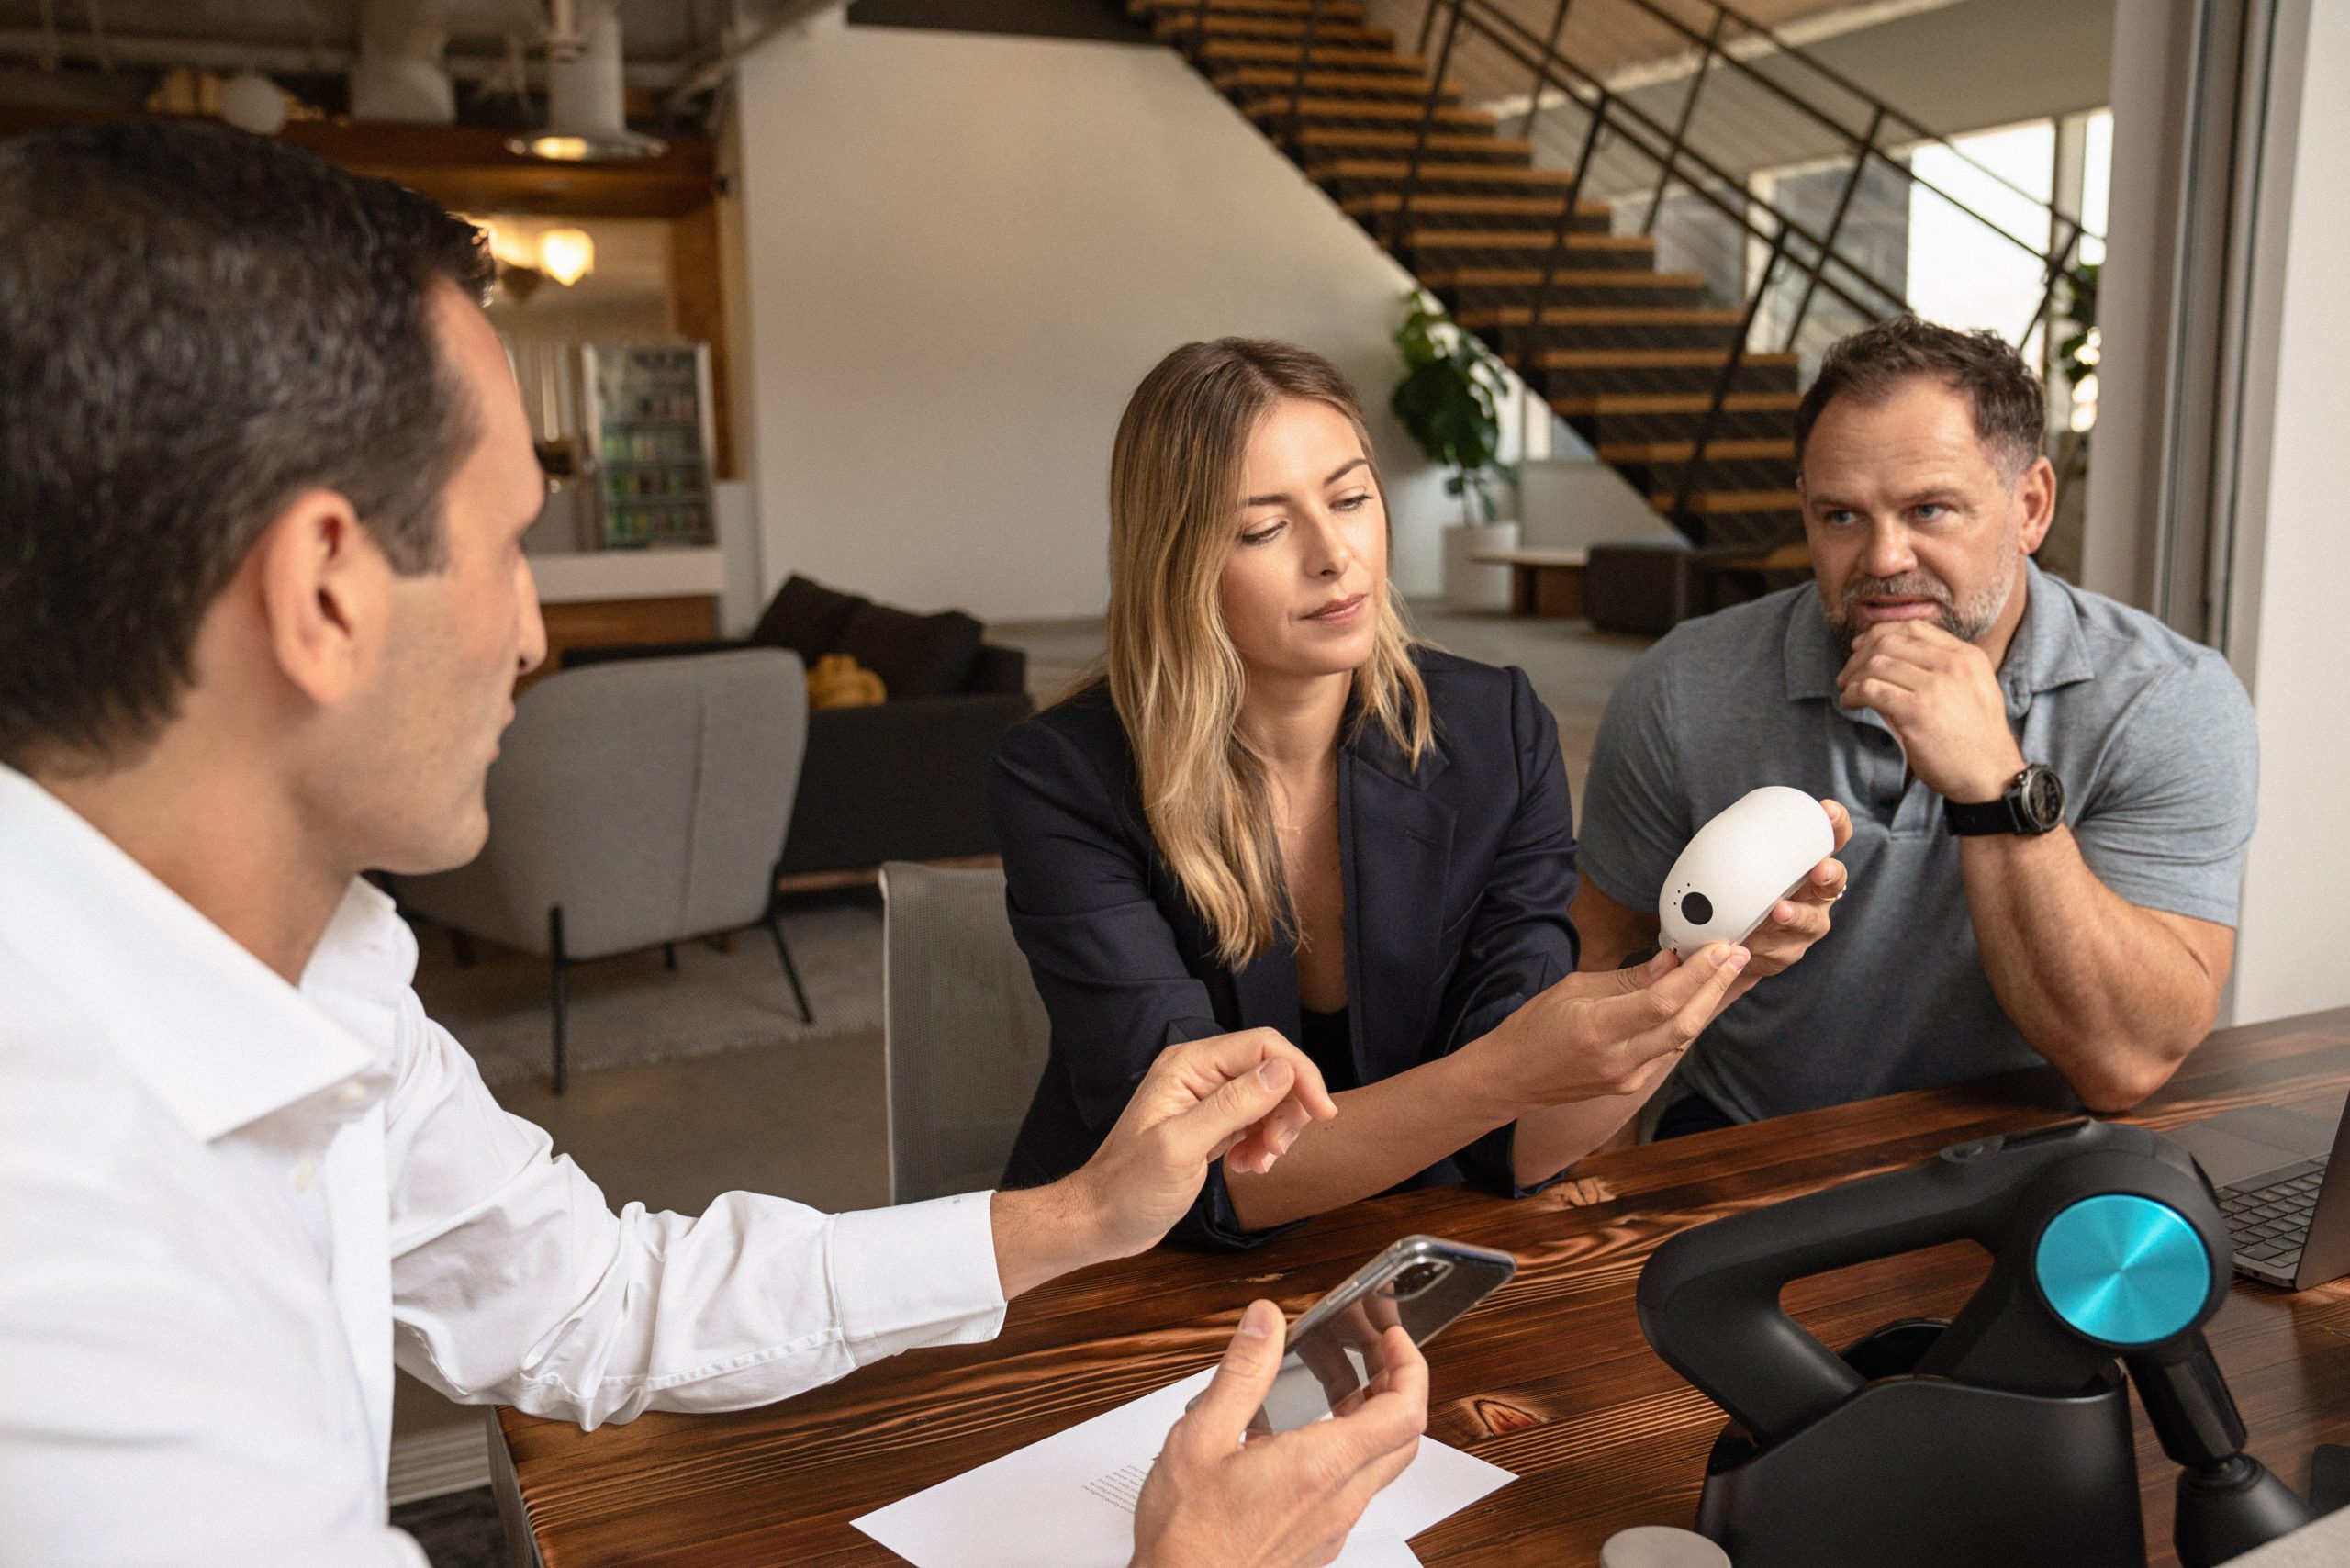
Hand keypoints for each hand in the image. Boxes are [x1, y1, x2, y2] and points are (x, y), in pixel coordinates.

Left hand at [1070, 1029, 1339, 1260]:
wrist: (1102, 1220)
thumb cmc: (1128, 1188)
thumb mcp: (1182, 1147)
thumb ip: (1232, 1106)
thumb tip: (1282, 1071)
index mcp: (1188, 1065)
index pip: (1264, 1046)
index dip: (1300, 1074)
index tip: (1322, 1112)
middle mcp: (1199, 1074)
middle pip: (1271, 1070)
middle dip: (1288, 1109)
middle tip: (1278, 1150)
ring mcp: (1205, 1099)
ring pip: (1268, 1098)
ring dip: (1277, 1131)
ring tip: (1260, 1164)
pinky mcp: (1210, 1125)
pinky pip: (1255, 1121)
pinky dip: (1263, 1144)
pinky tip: (1249, 1167)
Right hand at [1131, 1301, 1426, 1567]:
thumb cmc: (1188, 1535)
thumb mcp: (1202, 1436)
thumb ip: (1242, 1372)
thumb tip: (1266, 1322)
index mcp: (1321, 1466)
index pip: (1405, 1411)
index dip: (1410, 1364)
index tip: (1392, 1335)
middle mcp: (1339, 1499)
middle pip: (1402, 1435)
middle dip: (1394, 1380)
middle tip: (1370, 1347)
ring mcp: (1332, 1524)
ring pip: (1376, 1460)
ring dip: (1365, 1411)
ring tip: (1328, 1375)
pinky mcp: (1318, 1540)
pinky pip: (1350, 1485)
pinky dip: (1341, 1444)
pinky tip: (1298, 1430)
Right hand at [1477, 943, 1749, 1109]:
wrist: (1511, 1078)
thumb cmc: (1534, 1027)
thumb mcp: (1574, 988)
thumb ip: (1627, 980)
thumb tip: (1669, 962)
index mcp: (1597, 1029)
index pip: (1662, 1000)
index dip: (1698, 973)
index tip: (1720, 947)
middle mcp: (1618, 1059)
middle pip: (1684, 1023)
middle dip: (1715, 985)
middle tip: (1735, 954)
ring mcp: (1627, 1077)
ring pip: (1681, 1037)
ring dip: (1705, 1002)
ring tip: (1721, 970)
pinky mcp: (1631, 1084)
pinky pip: (1667, 1049)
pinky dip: (1683, 1021)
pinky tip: (1693, 998)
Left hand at [1740, 798, 1852, 981]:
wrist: (1733, 942)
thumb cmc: (1743, 894)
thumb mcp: (1743, 869)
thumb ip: (1738, 851)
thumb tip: (1721, 835)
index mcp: (1807, 865)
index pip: (1831, 840)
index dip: (1836, 824)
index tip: (1827, 810)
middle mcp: (1816, 894)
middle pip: (1834, 880)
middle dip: (1829, 873)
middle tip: (1819, 869)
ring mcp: (1807, 925)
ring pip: (1810, 920)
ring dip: (1796, 914)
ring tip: (1780, 911)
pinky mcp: (1790, 951)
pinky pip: (1780, 948)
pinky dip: (1763, 944)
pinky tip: (1748, 942)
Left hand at [1835, 621, 2023, 801]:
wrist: (1990, 774)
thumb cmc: (1975, 738)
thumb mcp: (1971, 690)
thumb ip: (1939, 670)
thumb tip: (1884, 660)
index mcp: (1968, 656)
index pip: (1915, 627)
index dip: (1880, 633)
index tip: (1861, 647)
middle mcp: (1954, 665)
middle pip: (1890, 642)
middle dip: (1860, 655)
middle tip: (1848, 673)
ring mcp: (1936, 686)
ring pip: (1877, 664)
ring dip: (1853, 676)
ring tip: (1847, 690)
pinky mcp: (1917, 711)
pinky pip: (1871, 690)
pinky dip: (1853, 694)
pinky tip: (1850, 703)